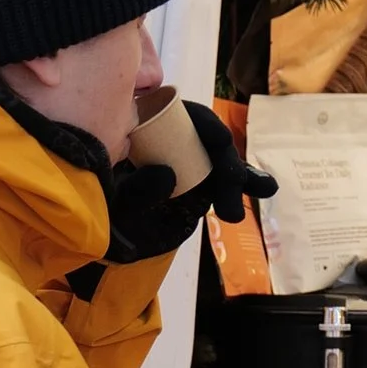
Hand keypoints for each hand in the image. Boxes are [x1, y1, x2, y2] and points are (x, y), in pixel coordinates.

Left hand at [102, 102, 276, 265]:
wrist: (105, 249)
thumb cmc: (99, 222)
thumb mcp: (111, 209)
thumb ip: (135, 194)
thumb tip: (167, 174)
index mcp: (139, 135)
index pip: (176, 118)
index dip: (203, 124)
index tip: (220, 140)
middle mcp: (165, 144)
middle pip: (205, 139)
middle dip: (225, 162)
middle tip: (233, 189)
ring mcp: (184, 165)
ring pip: (219, 160)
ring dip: (240, 176)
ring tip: (260, 192)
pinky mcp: (199, 186)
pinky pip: (224, 180)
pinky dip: (248, 182)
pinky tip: (267, 187)